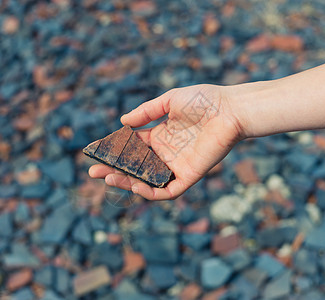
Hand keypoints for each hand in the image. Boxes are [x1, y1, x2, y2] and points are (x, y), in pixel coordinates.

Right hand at [89, 84, 246, 199]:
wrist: (231, 109)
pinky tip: (135, 185)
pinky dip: (151, 192)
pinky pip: (167, 190)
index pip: (131, 146)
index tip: (94, 150)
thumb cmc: (204, 101)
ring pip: (147, 180)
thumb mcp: (169, 101)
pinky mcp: (190, 175)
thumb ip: (146, 112)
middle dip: (113, 170)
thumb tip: (122, 122)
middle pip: (134, 166)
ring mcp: (177, 166)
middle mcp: (166, 153)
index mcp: (160, 135)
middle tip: (93, 171)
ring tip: (108, 178)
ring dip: (127, 182)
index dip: (113, 149)